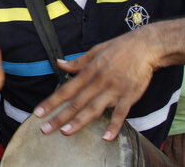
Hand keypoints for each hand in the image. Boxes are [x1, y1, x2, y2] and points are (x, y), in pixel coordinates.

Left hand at [33, 30, 157, 140]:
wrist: (145, 46)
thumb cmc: (119, 48)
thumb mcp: (95, 51)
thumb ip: (77, 62)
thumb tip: (59, 63)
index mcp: (89, 72)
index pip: (66, 90)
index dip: (51, 102)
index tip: (39, 113)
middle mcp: (98, 82)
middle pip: (76, 103)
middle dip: (59, 117)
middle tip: (45, 129)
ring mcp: (114, 90)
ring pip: (94, 109)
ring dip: (79, 122)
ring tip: (66, 132)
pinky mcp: (130, 95)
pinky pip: (121, 113)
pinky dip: (114, 125)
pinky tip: (106, 137)